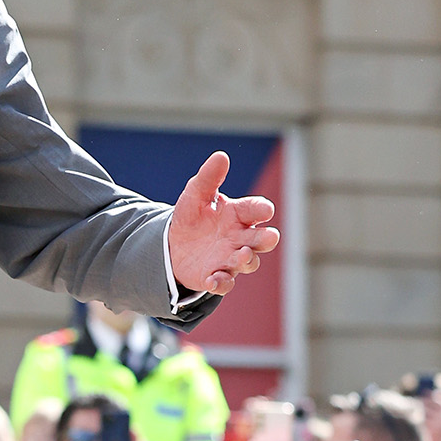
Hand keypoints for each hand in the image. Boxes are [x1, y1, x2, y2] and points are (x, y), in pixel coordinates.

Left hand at [167, 152, 279, 297]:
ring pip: (248, 262)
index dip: (262, 210)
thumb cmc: (192, 217)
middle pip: (262, 239)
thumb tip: (221, 156)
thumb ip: (208, 178)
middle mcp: (240, 238)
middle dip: (267, 239)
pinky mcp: (215, 276)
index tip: (264, 211)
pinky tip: (212, 280)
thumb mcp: (195, 194)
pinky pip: (224, 284)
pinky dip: (221, 283)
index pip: (257, 210)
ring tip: (241, 255)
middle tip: (269, 237)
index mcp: (238, 214)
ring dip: (247, 260)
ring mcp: (230, 259)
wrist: (172, 244)